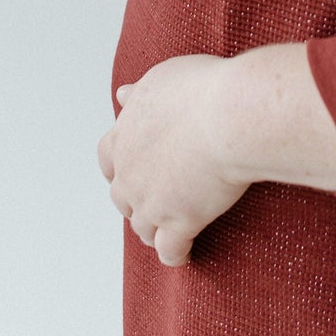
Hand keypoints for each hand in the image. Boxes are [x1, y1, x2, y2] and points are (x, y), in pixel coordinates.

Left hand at [97, 56, 251, 266]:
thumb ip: (140, 94)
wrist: (228, 116)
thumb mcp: (163, 79)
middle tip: (156, 200)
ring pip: (142, 228)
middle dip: (135, 201)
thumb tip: (122, 94)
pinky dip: (175, 255)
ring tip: (168, 232)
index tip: (133, 168)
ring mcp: (151, 202)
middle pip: (122, 198)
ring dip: (152, 230)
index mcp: (124, 136)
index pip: (107, 159)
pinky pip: (170, 251)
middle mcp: (130, 173)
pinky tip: (186, 254)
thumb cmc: (203, 91)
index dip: (120, 166)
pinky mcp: (179, 223)